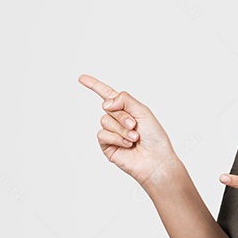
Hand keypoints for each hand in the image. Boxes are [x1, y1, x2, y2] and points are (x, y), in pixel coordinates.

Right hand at [79, 74, 177, 189]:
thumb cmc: (154, 137)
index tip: (81, 78)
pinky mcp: (107, 145)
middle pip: (108, 106)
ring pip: (105, 120)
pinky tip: (127, 145)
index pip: (107, 94)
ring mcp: (111, 132)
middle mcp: (117, 120)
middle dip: (123, 115)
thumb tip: (106, 102)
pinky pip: (102, 134)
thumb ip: (124, 100)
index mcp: (127, 109)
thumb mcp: (143, 111)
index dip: (94, 85)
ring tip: (134, 138)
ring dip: (121, 129)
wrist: (155, 160)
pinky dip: (116, 138)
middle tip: (135, 126)